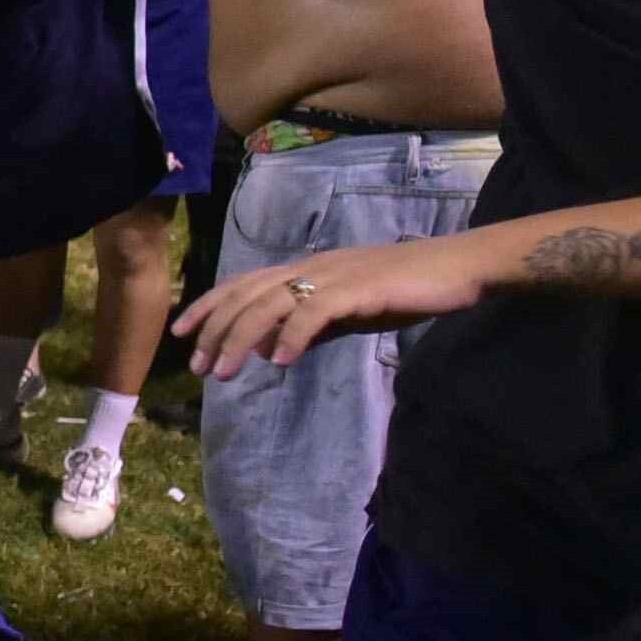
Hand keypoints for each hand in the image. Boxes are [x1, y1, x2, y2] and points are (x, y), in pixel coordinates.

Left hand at [174, 233, 488, 377]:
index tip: (183, 334)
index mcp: (307, 270)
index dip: (210, 306)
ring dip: (241, 339)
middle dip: (216, 330)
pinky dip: (292, 335)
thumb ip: (306, 329)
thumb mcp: (346, 314)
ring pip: (272, 303)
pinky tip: (278, 362)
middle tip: (197, 366)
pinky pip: (316, 311)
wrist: (456, 268)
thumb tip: (264, 350)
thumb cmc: (404, 290)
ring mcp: (335, 275)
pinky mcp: (360, 288)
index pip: (245, 284)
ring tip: (224, 372)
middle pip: (248, 293)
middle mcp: (313, 267)